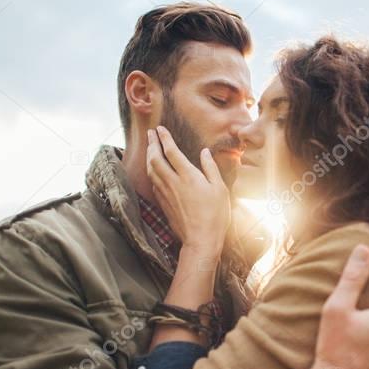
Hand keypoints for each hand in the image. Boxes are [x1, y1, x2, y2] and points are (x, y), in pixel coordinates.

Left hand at [146, 125, 229, 257]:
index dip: (164, 138)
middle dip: (151, 144)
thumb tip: (204, 152)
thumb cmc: (215, 215)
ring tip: (149, 148)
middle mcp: (173, 182)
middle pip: (155, 158)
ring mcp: (166, 193)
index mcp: (188, 176)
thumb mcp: (220, 189)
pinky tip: (153, 170)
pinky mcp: (163, 203)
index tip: (160, 128)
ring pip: (151, 170)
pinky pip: (153, 183)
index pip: (171, 151)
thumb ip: (210, 168)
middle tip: (150, 133)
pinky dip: (151, 172)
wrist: (201, 240)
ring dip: (149, 156)